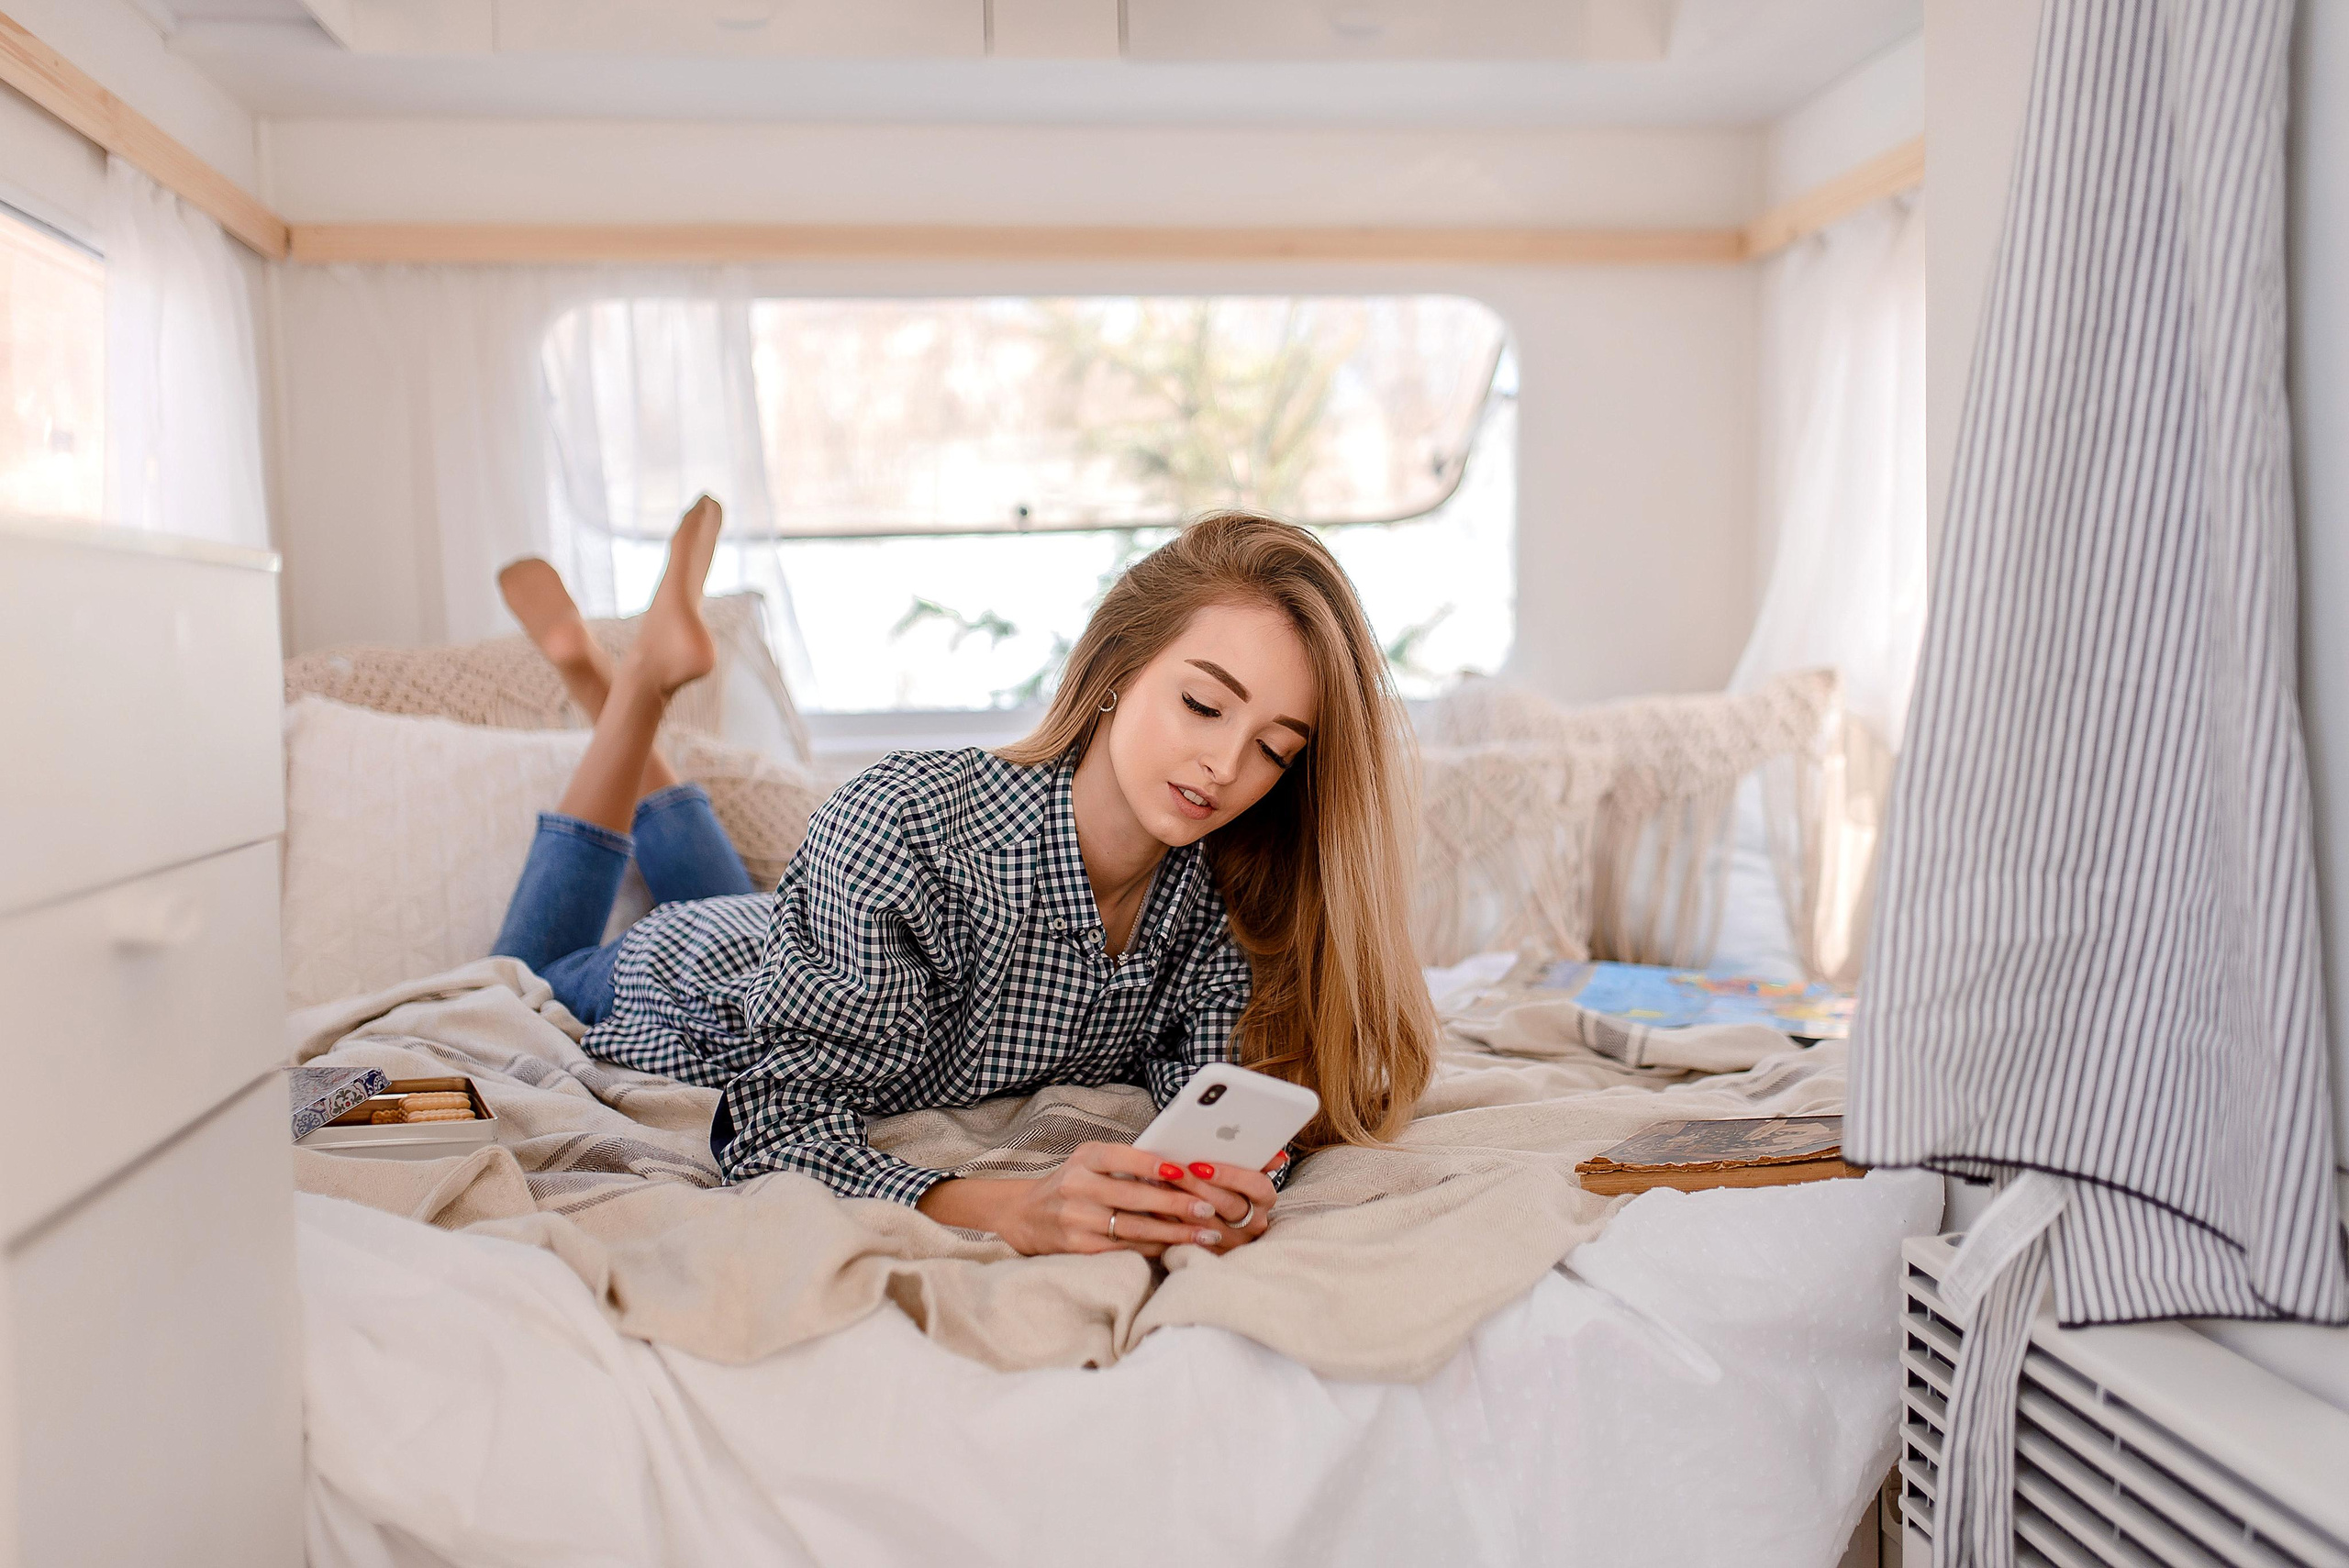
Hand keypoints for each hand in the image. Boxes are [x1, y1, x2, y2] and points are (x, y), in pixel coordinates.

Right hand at [917, 1141, 1244, 1257]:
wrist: (1024, 1215)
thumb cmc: (1072, 1183)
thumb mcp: (1090, 1161)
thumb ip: (1126, 1161)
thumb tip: (1182, 1165)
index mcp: (1085, 1159)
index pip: (1123, 1158)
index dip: (1154, 1165)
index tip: (1186, 1171)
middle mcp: (1077, 1187)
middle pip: (1134, 1197)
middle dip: (1176, 1204)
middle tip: (1210, 1208)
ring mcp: (1076, 1220)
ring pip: (1134, 1229)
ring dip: (1174, 1233)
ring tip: (1205, 1234)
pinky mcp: (1078, 1248)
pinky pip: (1123, 1250)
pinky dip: (1154, 1250)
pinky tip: (1177, 1249)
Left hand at [1157, 1151, 1285, 1253]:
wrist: (1226, 1220)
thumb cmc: (1233, 1186)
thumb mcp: (1247, 1170)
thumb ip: (1258, 1159)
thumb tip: (1278, 1156)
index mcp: (1264, 1200)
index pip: (1256, 1186)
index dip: (1229, 1175)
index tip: (1202, 1165)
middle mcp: (1251, 1224)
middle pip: (1227, 1205)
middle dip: (1197, 1185)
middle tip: (1172, 1169)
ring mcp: (1231, 1242)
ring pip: (1204, 1224)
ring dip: (1179, 1201)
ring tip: (1158, 1181)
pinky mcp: (1209, 1254)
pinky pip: (1187, 1239)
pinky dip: (1169, 1220)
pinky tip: (1155, 1204)